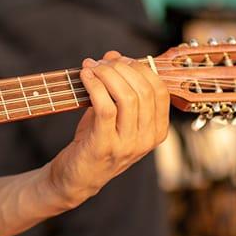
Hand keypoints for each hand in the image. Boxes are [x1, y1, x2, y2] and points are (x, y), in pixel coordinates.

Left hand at [47, 52, 169, 206]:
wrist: (74, 179)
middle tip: (100, 63)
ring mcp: (127, 145)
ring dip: (106, 74)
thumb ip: (118, 86)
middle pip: (143, 90)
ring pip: (126, 96)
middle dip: (120, 68)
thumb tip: (115, 55)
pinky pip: (105, 106)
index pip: (160, 90)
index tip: (119, 60)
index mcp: (157, 131)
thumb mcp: (114, 115)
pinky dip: (94, 85)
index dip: (140, 68)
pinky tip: (84, 76)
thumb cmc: (95, 142)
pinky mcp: (104, 146)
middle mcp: (146, 140)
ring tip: (91, 68)